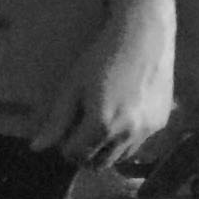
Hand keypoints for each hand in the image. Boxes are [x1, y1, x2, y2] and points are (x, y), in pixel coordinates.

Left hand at [36, 0, 179, 171]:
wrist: (145, 35)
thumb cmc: (102, 56)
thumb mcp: (73, 87)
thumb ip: (56, 121)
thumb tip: (37, 148)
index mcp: (101, 125)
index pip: (75, 155)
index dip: (65, 146)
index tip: (66, 130)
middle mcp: (127, 134)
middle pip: (99, 163)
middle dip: (86, 153)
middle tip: (81, 133)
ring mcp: (148, 130)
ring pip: (121, 158)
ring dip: (107, 149)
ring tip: (102, 125)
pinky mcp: (161, 122)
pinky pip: (139, 143)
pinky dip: (127, 138)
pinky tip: (124, 113)